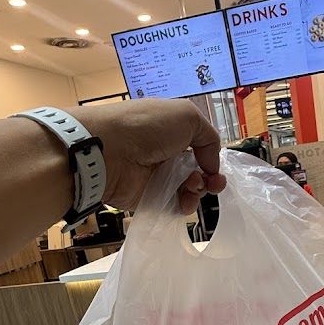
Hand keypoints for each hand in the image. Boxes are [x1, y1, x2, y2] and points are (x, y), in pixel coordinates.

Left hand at [74, 98, 225, 212]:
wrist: (110, 151)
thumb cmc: (147, 126)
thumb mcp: (188, 116)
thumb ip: (209, 139)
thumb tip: (210, 165)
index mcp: (173, 132)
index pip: (199, 149)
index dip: (211, 159)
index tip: (214, 167)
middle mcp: (165, 155)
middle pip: (197, 173)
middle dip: (209, 179)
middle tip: (210, 182)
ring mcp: (156, 178)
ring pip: (187, 192)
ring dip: (197, 191)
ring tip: (192, 188)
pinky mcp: (148, 199)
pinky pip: (172, 208)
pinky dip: (182, 207)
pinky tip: (184, 202)